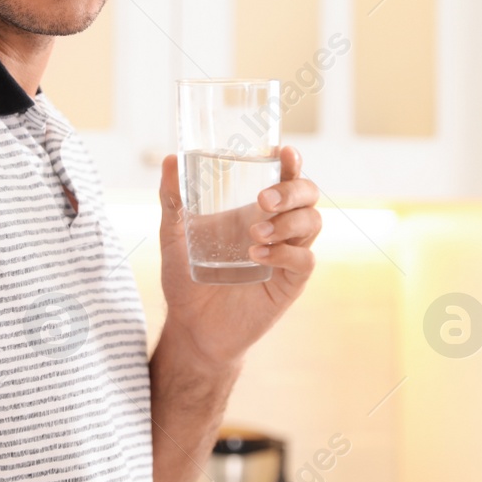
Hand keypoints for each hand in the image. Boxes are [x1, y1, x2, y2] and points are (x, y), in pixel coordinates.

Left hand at [157, 146, 319, 370]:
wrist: (191, 329)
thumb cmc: (186, 279)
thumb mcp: (174, 235)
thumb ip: (173, 199)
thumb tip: (169, 159)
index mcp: (256, 210)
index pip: (285, 178)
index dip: (291, 163)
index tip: (284, 152)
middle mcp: (278, 228)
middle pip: (308, 195)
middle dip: (293, 190)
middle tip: (264, 200)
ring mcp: (287, 255)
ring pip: (312, 223)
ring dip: (287, 223)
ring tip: (254, 233)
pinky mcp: (288, 284)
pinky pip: (304, 261)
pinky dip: (285, 253)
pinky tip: (258, 255)